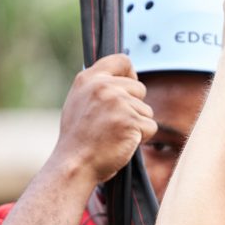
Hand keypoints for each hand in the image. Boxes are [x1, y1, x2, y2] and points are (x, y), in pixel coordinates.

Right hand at [53, 54, 154, 185]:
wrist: (74, 164)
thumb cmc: (78, 139)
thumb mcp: (79, 102)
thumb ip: (99, 87)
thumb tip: (126, 78)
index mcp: (88, 79)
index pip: (121, 60)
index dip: (130, 74)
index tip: (128, 90)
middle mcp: (103, 86)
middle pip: (139, 88)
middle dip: (134, 107)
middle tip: (113, 124)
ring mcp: (118, 102)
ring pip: (146, 110)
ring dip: (137, 125)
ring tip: (114, 135)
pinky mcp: (131, 120)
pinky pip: (150, 126)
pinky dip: (141, 138)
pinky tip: (122, 143)